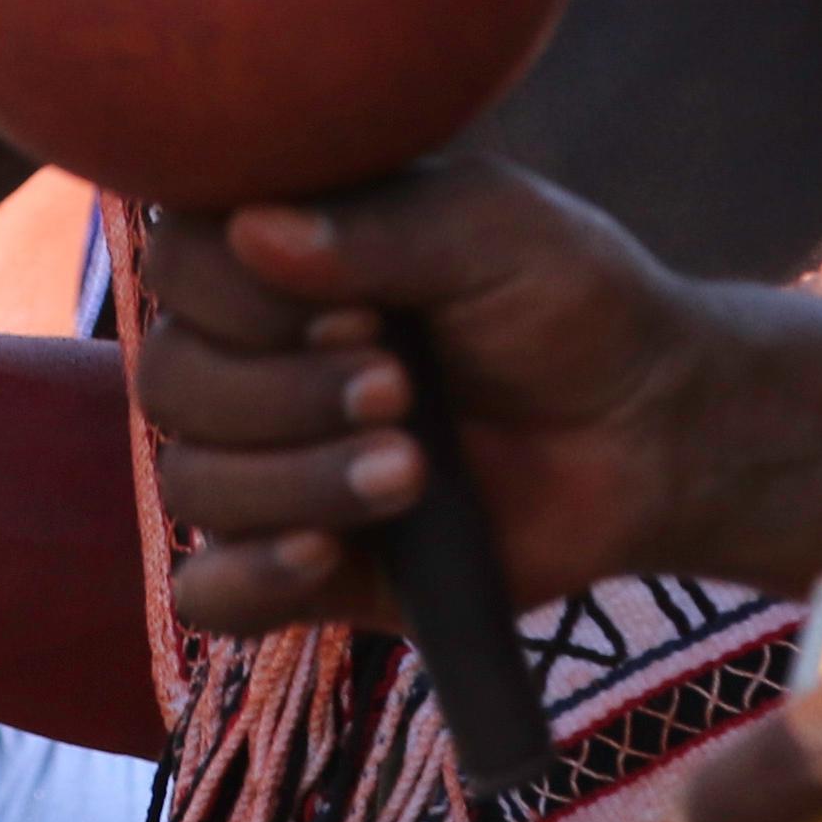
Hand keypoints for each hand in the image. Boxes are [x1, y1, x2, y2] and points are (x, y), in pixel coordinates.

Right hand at [136, 157, 733, 636]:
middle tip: (402, 388)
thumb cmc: (568, 299)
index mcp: (277, 247)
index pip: (178, 260)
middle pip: (170, 379)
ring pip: (189, 482)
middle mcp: (250, 352)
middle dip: (283, 394)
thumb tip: (252, 228)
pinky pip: (208, 593)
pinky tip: (325, 552)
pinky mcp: (302, 563)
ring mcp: (268, 460)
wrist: (650, 429)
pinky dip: (249, 577)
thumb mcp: (494, 229)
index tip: (365, 314)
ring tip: (413, 469)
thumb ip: (380, 229)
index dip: (247, 298)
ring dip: (295, 480)